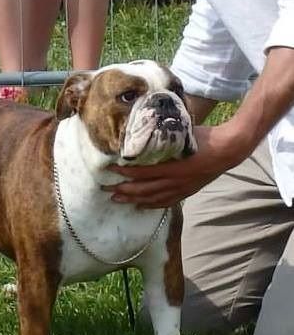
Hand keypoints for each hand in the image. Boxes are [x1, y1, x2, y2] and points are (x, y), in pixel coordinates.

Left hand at [104, 124, 249, 207]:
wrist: (228, 151)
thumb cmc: (205, 138)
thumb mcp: (183, 133)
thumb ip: (164, 135)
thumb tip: (145, 128)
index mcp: (173, 166)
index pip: (143, 172)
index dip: (125, 172)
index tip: (110, 170)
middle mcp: (175, 181)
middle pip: (144, 189)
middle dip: (123, 190)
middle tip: (106, 190)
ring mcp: (181, 189)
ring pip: (152, 198)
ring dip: (133, 199)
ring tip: (118, 199)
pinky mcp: (186, 192)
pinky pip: (166, 202)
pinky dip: (151, 205)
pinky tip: (140, 206)